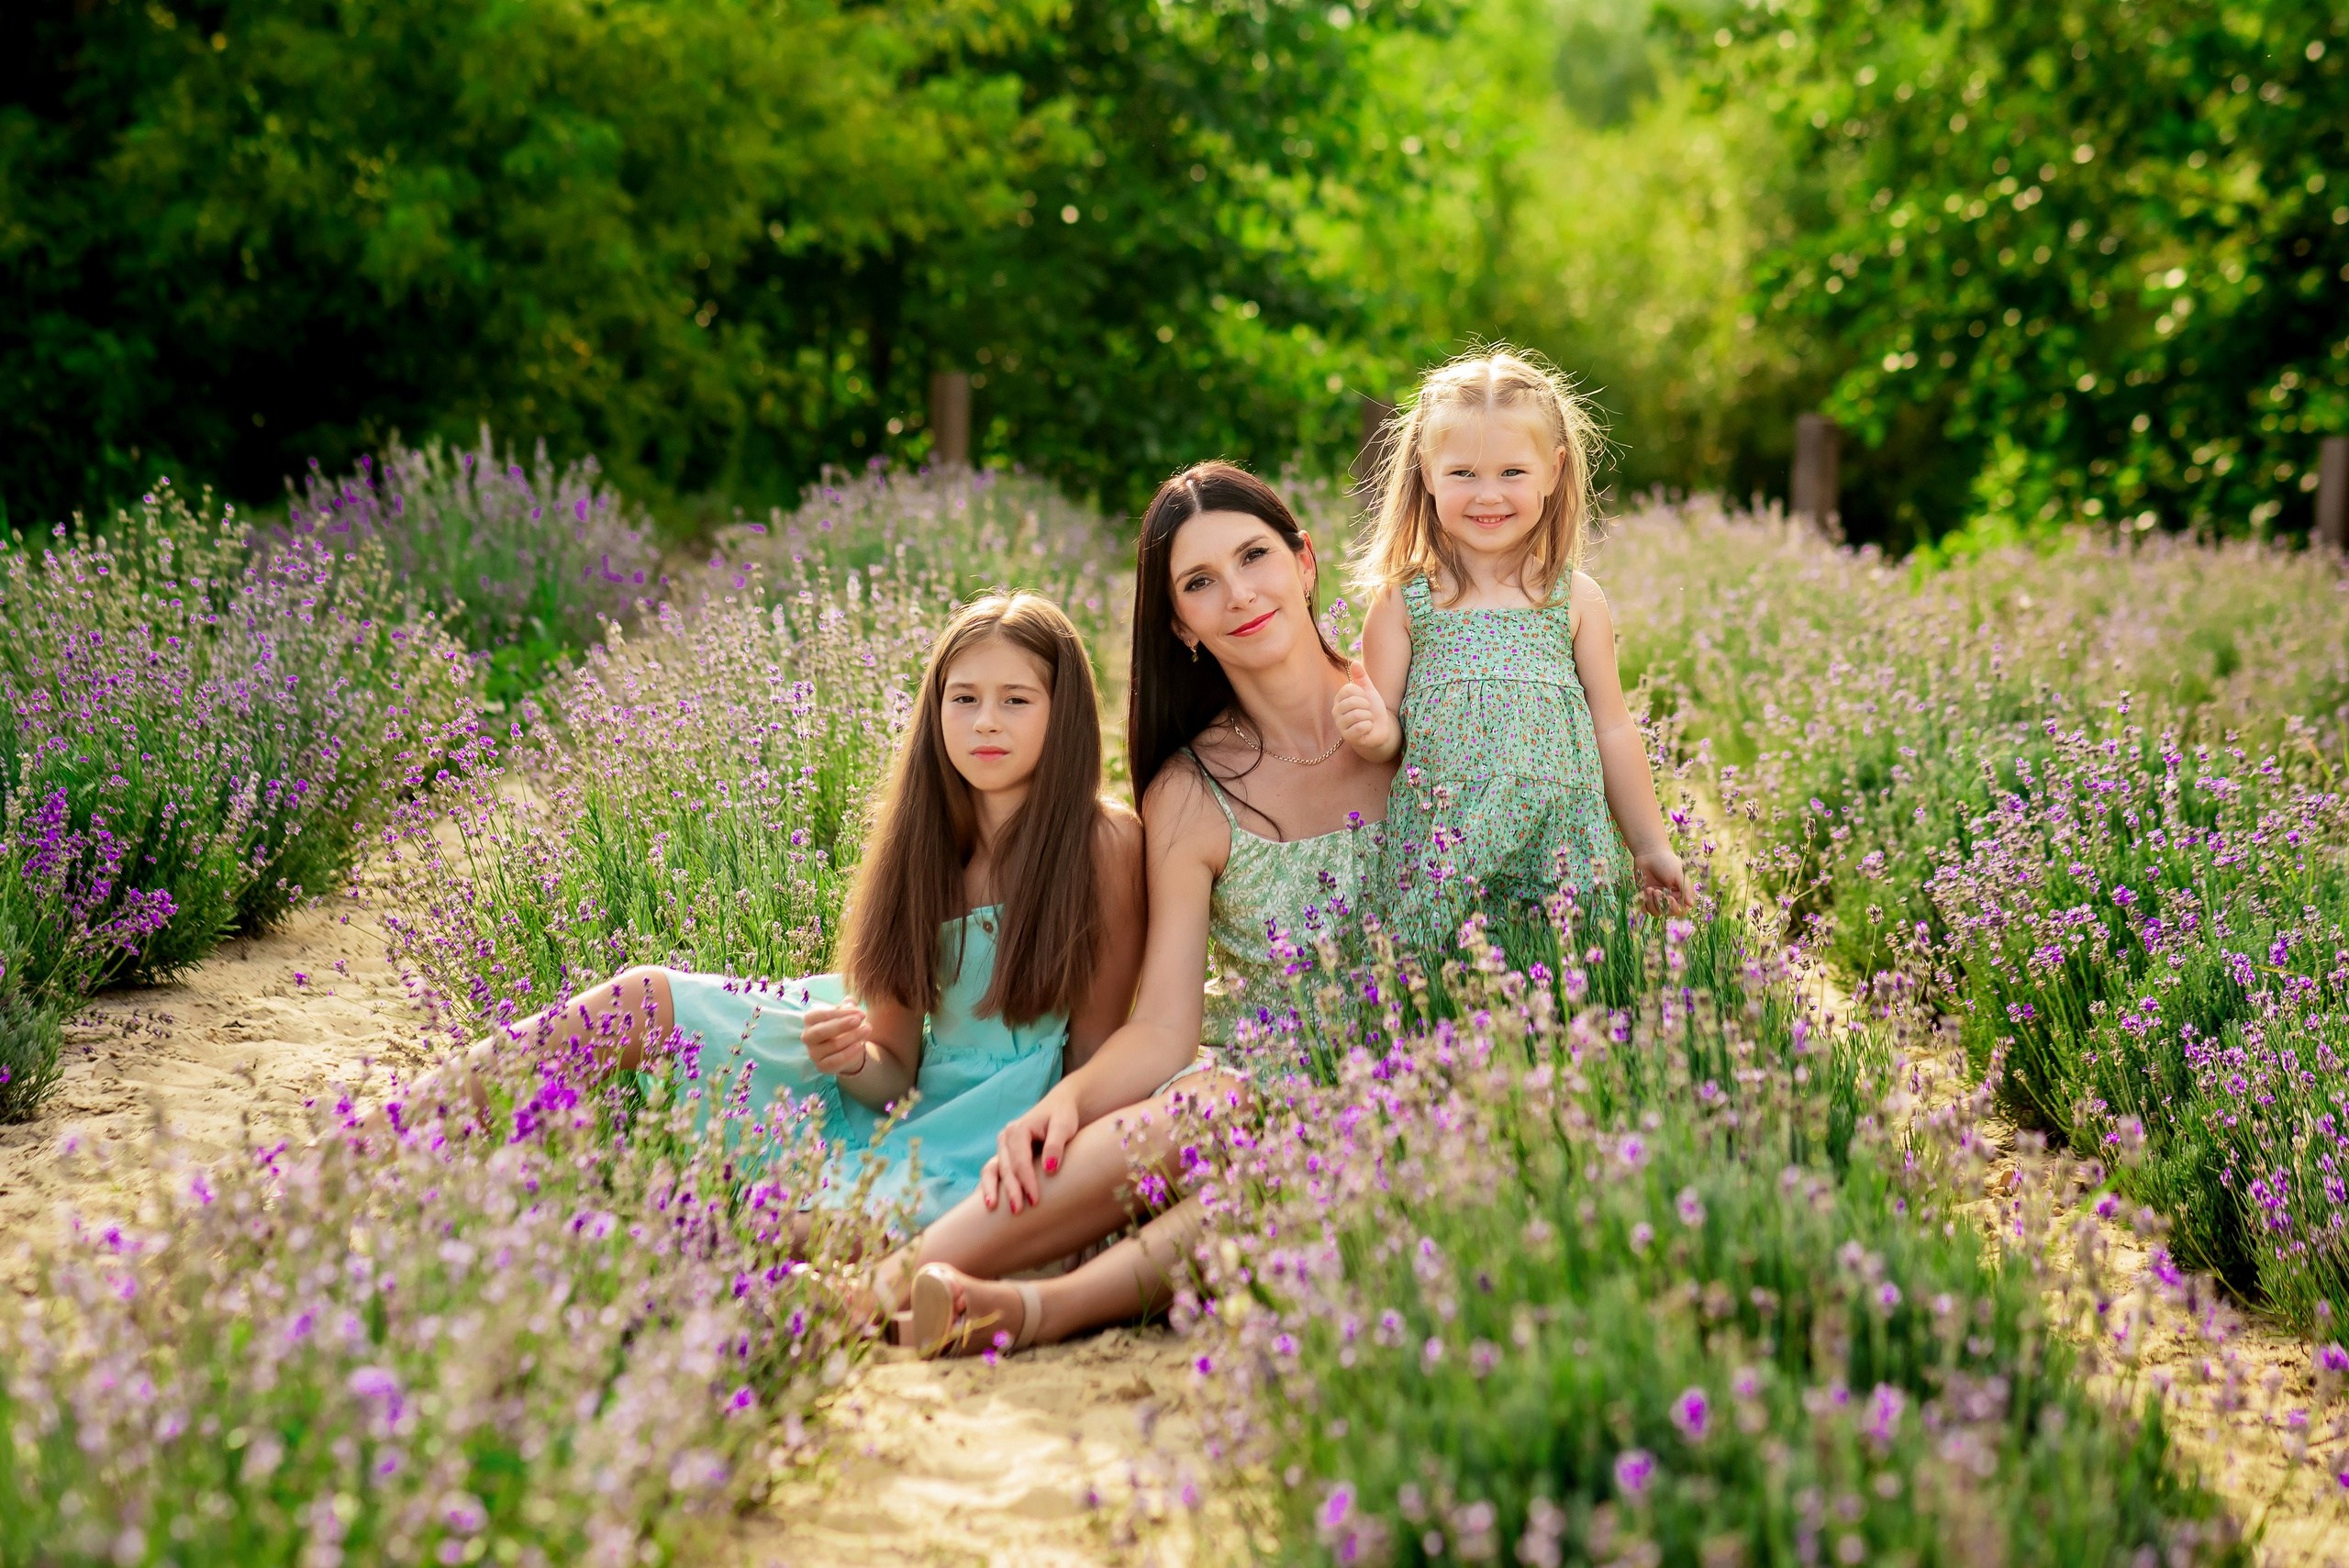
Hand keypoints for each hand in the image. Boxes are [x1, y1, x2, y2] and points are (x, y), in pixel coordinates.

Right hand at [801, 1001, 871, 1076]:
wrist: (846, 1049)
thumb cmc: (843, 1026)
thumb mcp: (845, 1014)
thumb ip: (847, 1007)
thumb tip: (850, 1002)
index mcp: (810, 1020)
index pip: (821, 1014)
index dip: (840, 1013)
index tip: (860, 1012)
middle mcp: (808, 1036)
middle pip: (821, 1031)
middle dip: (841, 1025)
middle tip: (860, 1020)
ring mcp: (813, 1053)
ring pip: (832, 1045)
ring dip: (852, 1037)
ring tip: (867, 1029)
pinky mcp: (822, 1066)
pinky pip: (836, 1061)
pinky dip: (849, 1053)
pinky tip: (861, 1046)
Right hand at [981, 1084, 1079, 1214]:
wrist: (1058, 1106)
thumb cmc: (1063, 1116)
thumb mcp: (1064, 1126)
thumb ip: (1056, 1145)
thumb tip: (1049, 1169)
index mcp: (1018, 1129)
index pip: (1021, 1160)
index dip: (1026, 1181)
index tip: (1035, 1200)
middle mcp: (1006, 1137)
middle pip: (1006, 1168)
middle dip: (1011, 1189)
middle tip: (1018, 1210)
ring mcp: (1003, 1147)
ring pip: (993, 1169)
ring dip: (992, 1188)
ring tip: (992, 1206)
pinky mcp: (1004, 1155)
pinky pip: (993, 1171)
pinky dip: (989, 1185)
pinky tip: (989, 1202)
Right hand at [1333, 659, 1399, 761]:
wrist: (1380, 729)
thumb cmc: (1372, 710)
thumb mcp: (1369, 691)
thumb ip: (1361, 677)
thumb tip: (1354, 662)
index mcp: (1339, 699)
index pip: (1349, 689)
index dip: (1362, 694)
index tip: (1365, 700)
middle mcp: (1336, 711)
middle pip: (1353, 701)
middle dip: (1366, 706)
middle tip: (1367, 711)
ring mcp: (1341, 725)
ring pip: (1357, 714)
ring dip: (1368, 717)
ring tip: (1367, 720)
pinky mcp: (1348, 737)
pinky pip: (1361, 726)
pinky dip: (1369, 726)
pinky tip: (1367, 729)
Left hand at [1634, 848, 1691, 914]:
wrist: (1650, 854)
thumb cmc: (1667, 862)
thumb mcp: (1679, 874)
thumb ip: (1685, 889)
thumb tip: (1691, 904)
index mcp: (1681, 894)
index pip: (1681, 910)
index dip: (1675, 908)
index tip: (1668, 897)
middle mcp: (1670, 898)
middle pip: (1667, 912)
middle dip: (1661, 903)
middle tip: (1656, 890)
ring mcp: (1658, 899)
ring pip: (1656, 912)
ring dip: (1651, 903)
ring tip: (1649, 889)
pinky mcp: (1646, 897)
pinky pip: (1645, 909)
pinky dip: (1644, 903)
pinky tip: (1644, 891)